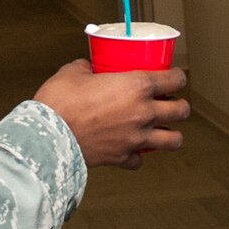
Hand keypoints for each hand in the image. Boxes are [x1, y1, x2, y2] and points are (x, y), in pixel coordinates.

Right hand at [33, 62, 190, 169]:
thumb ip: (87, 67)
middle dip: (180, 106)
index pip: (175, 80)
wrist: (47, 137)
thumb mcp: (73, 72)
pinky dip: (138, 156)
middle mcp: (143, 112)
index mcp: (137, 86)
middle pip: (181, 110)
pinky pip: (140, 160)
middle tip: (171, 104)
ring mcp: (136, 138)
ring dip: (172, 134)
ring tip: (164, 131)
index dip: (178, 77)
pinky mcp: (123, 158)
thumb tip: (88, 68)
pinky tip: (131, 150)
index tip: (174, 78)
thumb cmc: (60, 103)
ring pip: (173, 140)